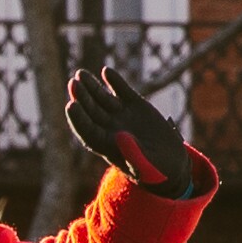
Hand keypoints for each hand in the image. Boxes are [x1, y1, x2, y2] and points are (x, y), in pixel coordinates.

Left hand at [67, 57, 217, 200]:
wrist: (170, 162)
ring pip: (101, 98)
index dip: (78, 118)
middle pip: (90, 111)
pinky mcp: (135, 105)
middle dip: (82, 97)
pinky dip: (115, 81)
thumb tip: (120, 136)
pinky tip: (107, 71)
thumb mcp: (145, 167)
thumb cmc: (154, 171)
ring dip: (92, 86)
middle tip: (73, 83)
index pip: (87, 130)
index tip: (71, 105)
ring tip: (81, 74)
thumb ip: (133, 154)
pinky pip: (122, 90)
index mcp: (106, 145)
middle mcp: (109, 128)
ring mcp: (121, 115)